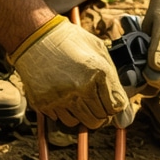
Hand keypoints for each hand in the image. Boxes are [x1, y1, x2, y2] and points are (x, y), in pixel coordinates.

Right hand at [9, 16, 131, 128]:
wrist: (35, 36)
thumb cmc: (71, 42)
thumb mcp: (99, 52)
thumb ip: (115, 81)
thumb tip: (124, 113)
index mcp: (98, 73)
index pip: (115, 107)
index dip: (114, 107)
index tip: (110, 103)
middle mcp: (81, 88)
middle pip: (100, 119)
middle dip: (102, 114)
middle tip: (97, 104)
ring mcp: (61, 97)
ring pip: (81, 123)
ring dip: (84, 116)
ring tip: (80, 100)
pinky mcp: (44, 103)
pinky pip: (62, 120)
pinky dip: (66, 113)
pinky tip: (64, 97)